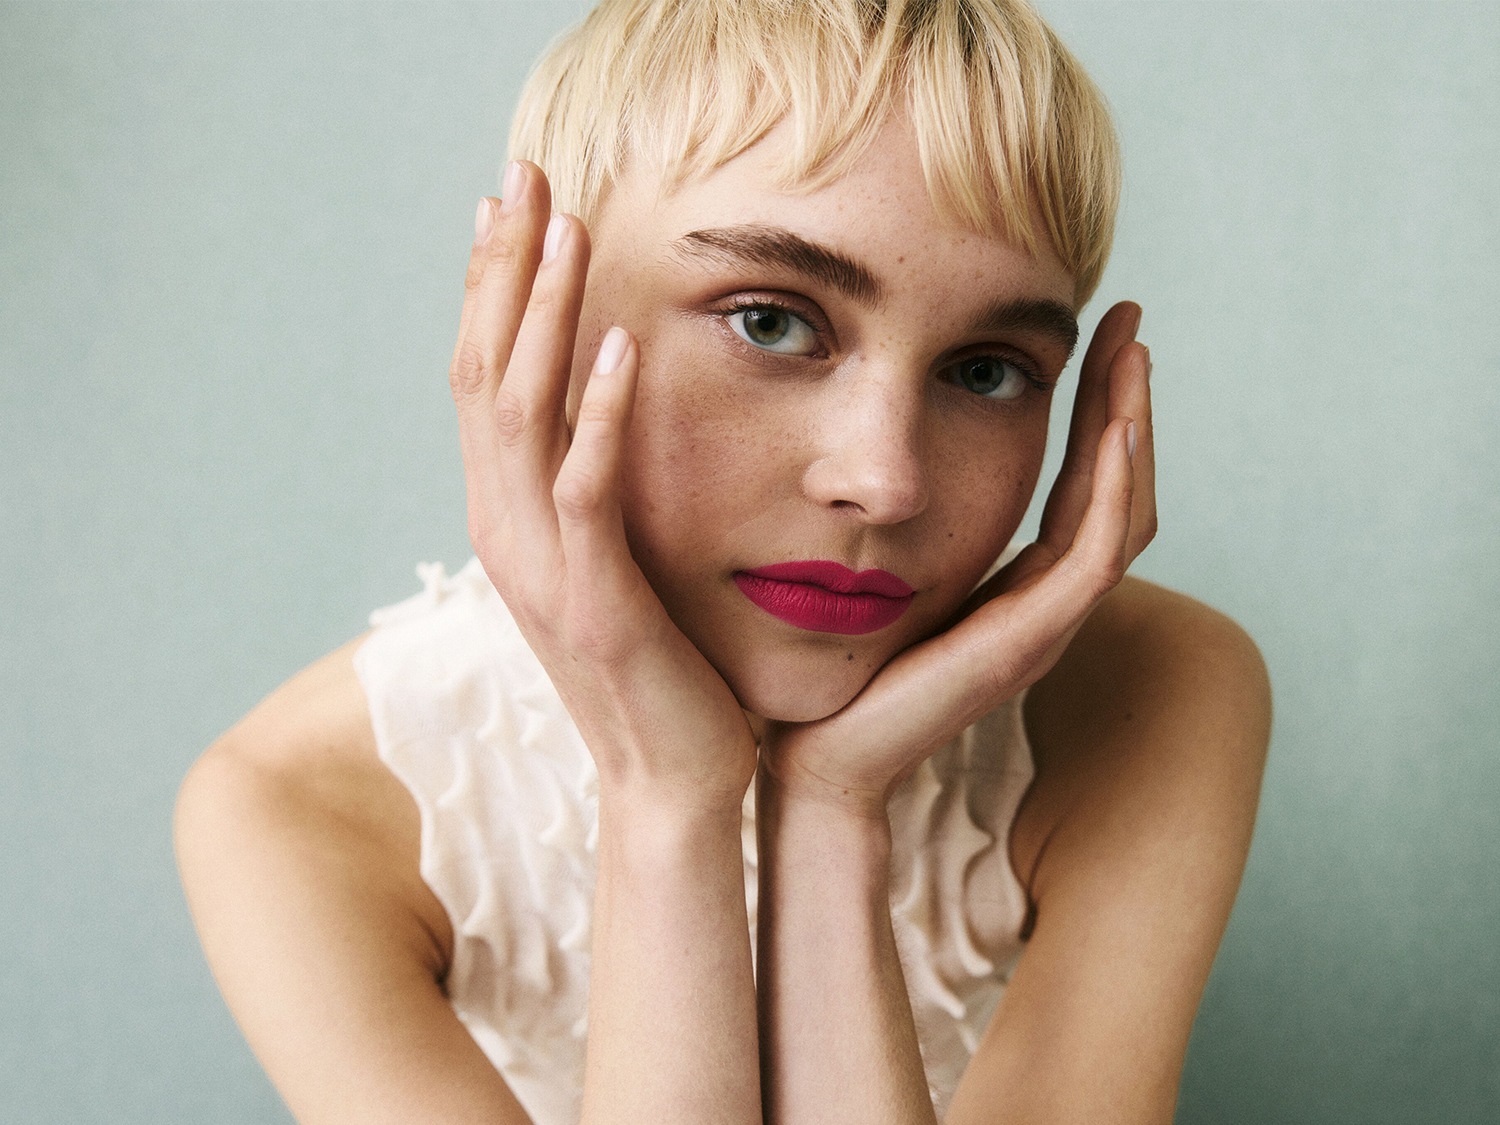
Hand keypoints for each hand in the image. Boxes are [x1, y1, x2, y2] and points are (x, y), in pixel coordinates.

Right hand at [449, 163, 756, 811]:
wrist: (672, 782)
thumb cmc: (659, 669)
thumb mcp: (613, 563)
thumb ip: (593, 491)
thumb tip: (604, 410)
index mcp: (510, 519)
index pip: (484, 380)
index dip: (491, 289)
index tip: (510, 205)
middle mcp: (506, 532)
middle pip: (484, 373)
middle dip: (503, 269)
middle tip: (522, 174)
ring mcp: (542, 567)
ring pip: (522, 416)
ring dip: (542, 315)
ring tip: (566, 227)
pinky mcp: (594, 598)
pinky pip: (586, 489)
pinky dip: (598, 414)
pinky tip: (619, 345)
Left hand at [760, 301, 1154, 814]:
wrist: (808, 748)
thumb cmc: (824, 660)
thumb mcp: (872, 565)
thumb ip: (896, 516)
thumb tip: (868, 436)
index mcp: (1011, 584)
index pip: (1080, 483)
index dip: (1093, 408)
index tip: (1092, 327)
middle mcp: (1039, 602)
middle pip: (1117, 489)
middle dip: (1124, 401)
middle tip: (1128, 319)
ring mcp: (1041, 624)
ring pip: (1122, 515)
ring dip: (1131, 429)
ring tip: (1132, 352)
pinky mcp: (1025, 642)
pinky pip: (1093, 556)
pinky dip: (1115, 489)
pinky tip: (1114, 426)